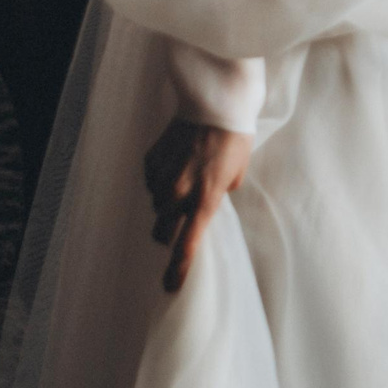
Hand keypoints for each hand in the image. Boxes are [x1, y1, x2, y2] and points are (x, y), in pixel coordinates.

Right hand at [143, 118, 251, 294]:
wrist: (214, 102)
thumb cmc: (234, 137)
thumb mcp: (237, 171)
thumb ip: (221, 194)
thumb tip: (207, 202)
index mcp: (205, 199)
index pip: (187, 244)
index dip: (177, 269)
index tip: (170, 286)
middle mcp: (179, 193)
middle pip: (161, 232)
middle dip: (168, 233)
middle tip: (178, 223)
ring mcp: (161, 177)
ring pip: (155, 205)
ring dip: (165, 202)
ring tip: (183, 180)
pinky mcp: (150, 161)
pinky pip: (150, 181)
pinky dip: (159, 179)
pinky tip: (175, 162)